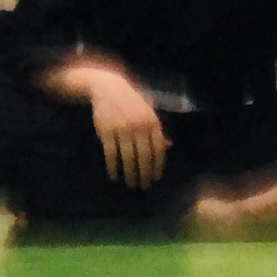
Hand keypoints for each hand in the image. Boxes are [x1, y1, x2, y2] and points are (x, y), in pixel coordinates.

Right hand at [77, 63, 168, 189]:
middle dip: (144, 174)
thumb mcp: (148, 113)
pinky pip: (111, 154)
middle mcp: (139, 127)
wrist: (109, 89)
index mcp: (152, 122)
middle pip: (144, 156)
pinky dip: (113, 167)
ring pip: (127, 158)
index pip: (158, 149)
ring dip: (129, 174)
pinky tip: (114, 176)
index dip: (158, 165)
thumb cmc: (132, 103)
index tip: (156, 178)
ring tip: (130, 184)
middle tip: (143, 186)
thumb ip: (157, 131)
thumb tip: (168, 146)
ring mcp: (122, 129)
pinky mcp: (107, 132)